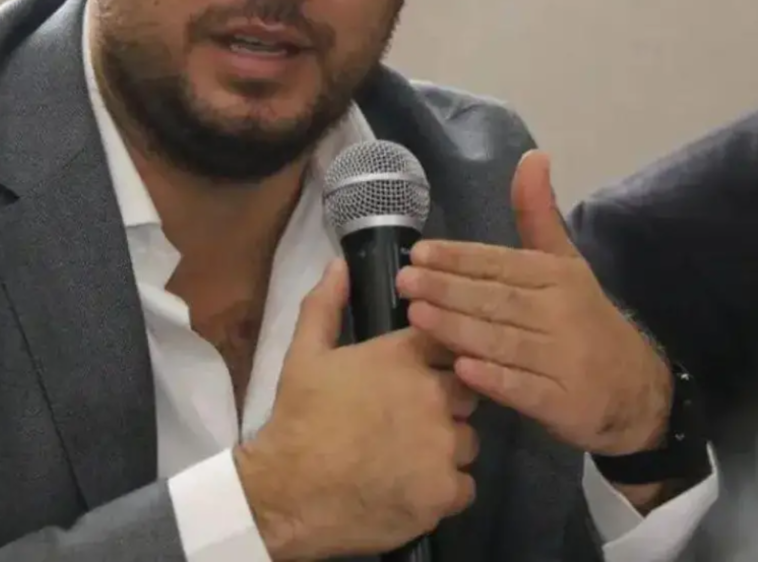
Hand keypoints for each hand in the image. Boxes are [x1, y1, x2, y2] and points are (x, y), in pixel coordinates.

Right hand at [235, 258, 478, 560]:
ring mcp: (444, 446)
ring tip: (411, 456)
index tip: (424, 371)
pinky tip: (414, 487)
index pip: (450, 341)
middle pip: (468, 391)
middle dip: (447, 402)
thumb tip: (339, 265)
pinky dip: (445, 488)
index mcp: (403, 356)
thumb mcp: (304, 354)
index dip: (441, 357)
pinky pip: (464, 486)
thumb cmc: (300, 417)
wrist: (289, 492)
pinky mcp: (446, 491)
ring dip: (448, 447)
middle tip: (412, 418)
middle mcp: (433, 395)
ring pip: (468, 441)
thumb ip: (326, 305)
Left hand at [396, 150, 672, 457]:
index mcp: (557, 277)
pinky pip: (525, 389)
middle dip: (449, 289)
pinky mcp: (565, 402)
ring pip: (504, 342)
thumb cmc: (583, 318)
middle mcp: (561, 314)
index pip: (502, 263)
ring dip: (459, 329)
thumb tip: (533, 156)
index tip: (420, 252)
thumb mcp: (565, 263)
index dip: (460, 258)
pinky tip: (460, 369)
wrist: (636, 388)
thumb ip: (539, 215)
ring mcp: (565, 360)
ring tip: (417, 316)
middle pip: (498, 300)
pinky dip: (494, 380)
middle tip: (405, 281)